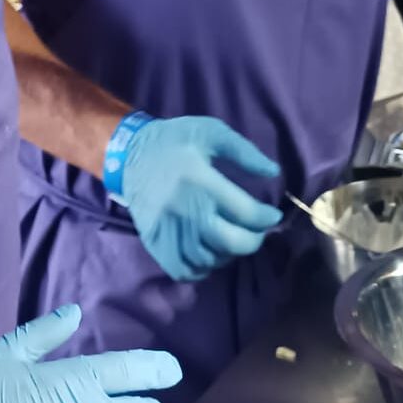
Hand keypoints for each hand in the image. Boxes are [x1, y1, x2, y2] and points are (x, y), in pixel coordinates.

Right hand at [111, 115, 281, 280]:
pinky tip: (209, 251)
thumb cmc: (175, 141)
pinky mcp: (155, 243)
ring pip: (210, 259)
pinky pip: (184, 270)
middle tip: (256, 231)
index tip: (271, 214)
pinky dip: (202, 268)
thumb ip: (244, 152)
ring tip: (232, 238)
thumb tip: (273, 173)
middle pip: (231, 242)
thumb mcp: (212, 132)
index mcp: (200, 180)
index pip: (245, 212)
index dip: (266, 217)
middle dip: (253, 240)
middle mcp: (184, 209)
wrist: (129, 155)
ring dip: (229, 253)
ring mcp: (168, 230)